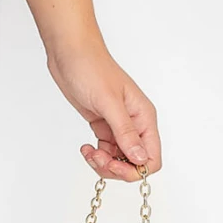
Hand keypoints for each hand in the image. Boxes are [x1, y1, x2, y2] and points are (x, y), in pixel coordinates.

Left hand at [47, 45, 161, 181]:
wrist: (70, 53)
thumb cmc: (91, 68)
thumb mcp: (108, 102)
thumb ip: (125, 132)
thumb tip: (139, 158)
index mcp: (143, 117)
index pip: (152, 157)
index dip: (135, 169)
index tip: (114, 166)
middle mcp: (134, 123)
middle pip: (135, 162)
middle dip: (116, 168)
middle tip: (97, 159)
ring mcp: (118, 124)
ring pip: (119, 158)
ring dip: (104, 163)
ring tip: (89, 152)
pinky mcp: (103, 124)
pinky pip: (106, 150)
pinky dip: (96, 155)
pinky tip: (86, 147)